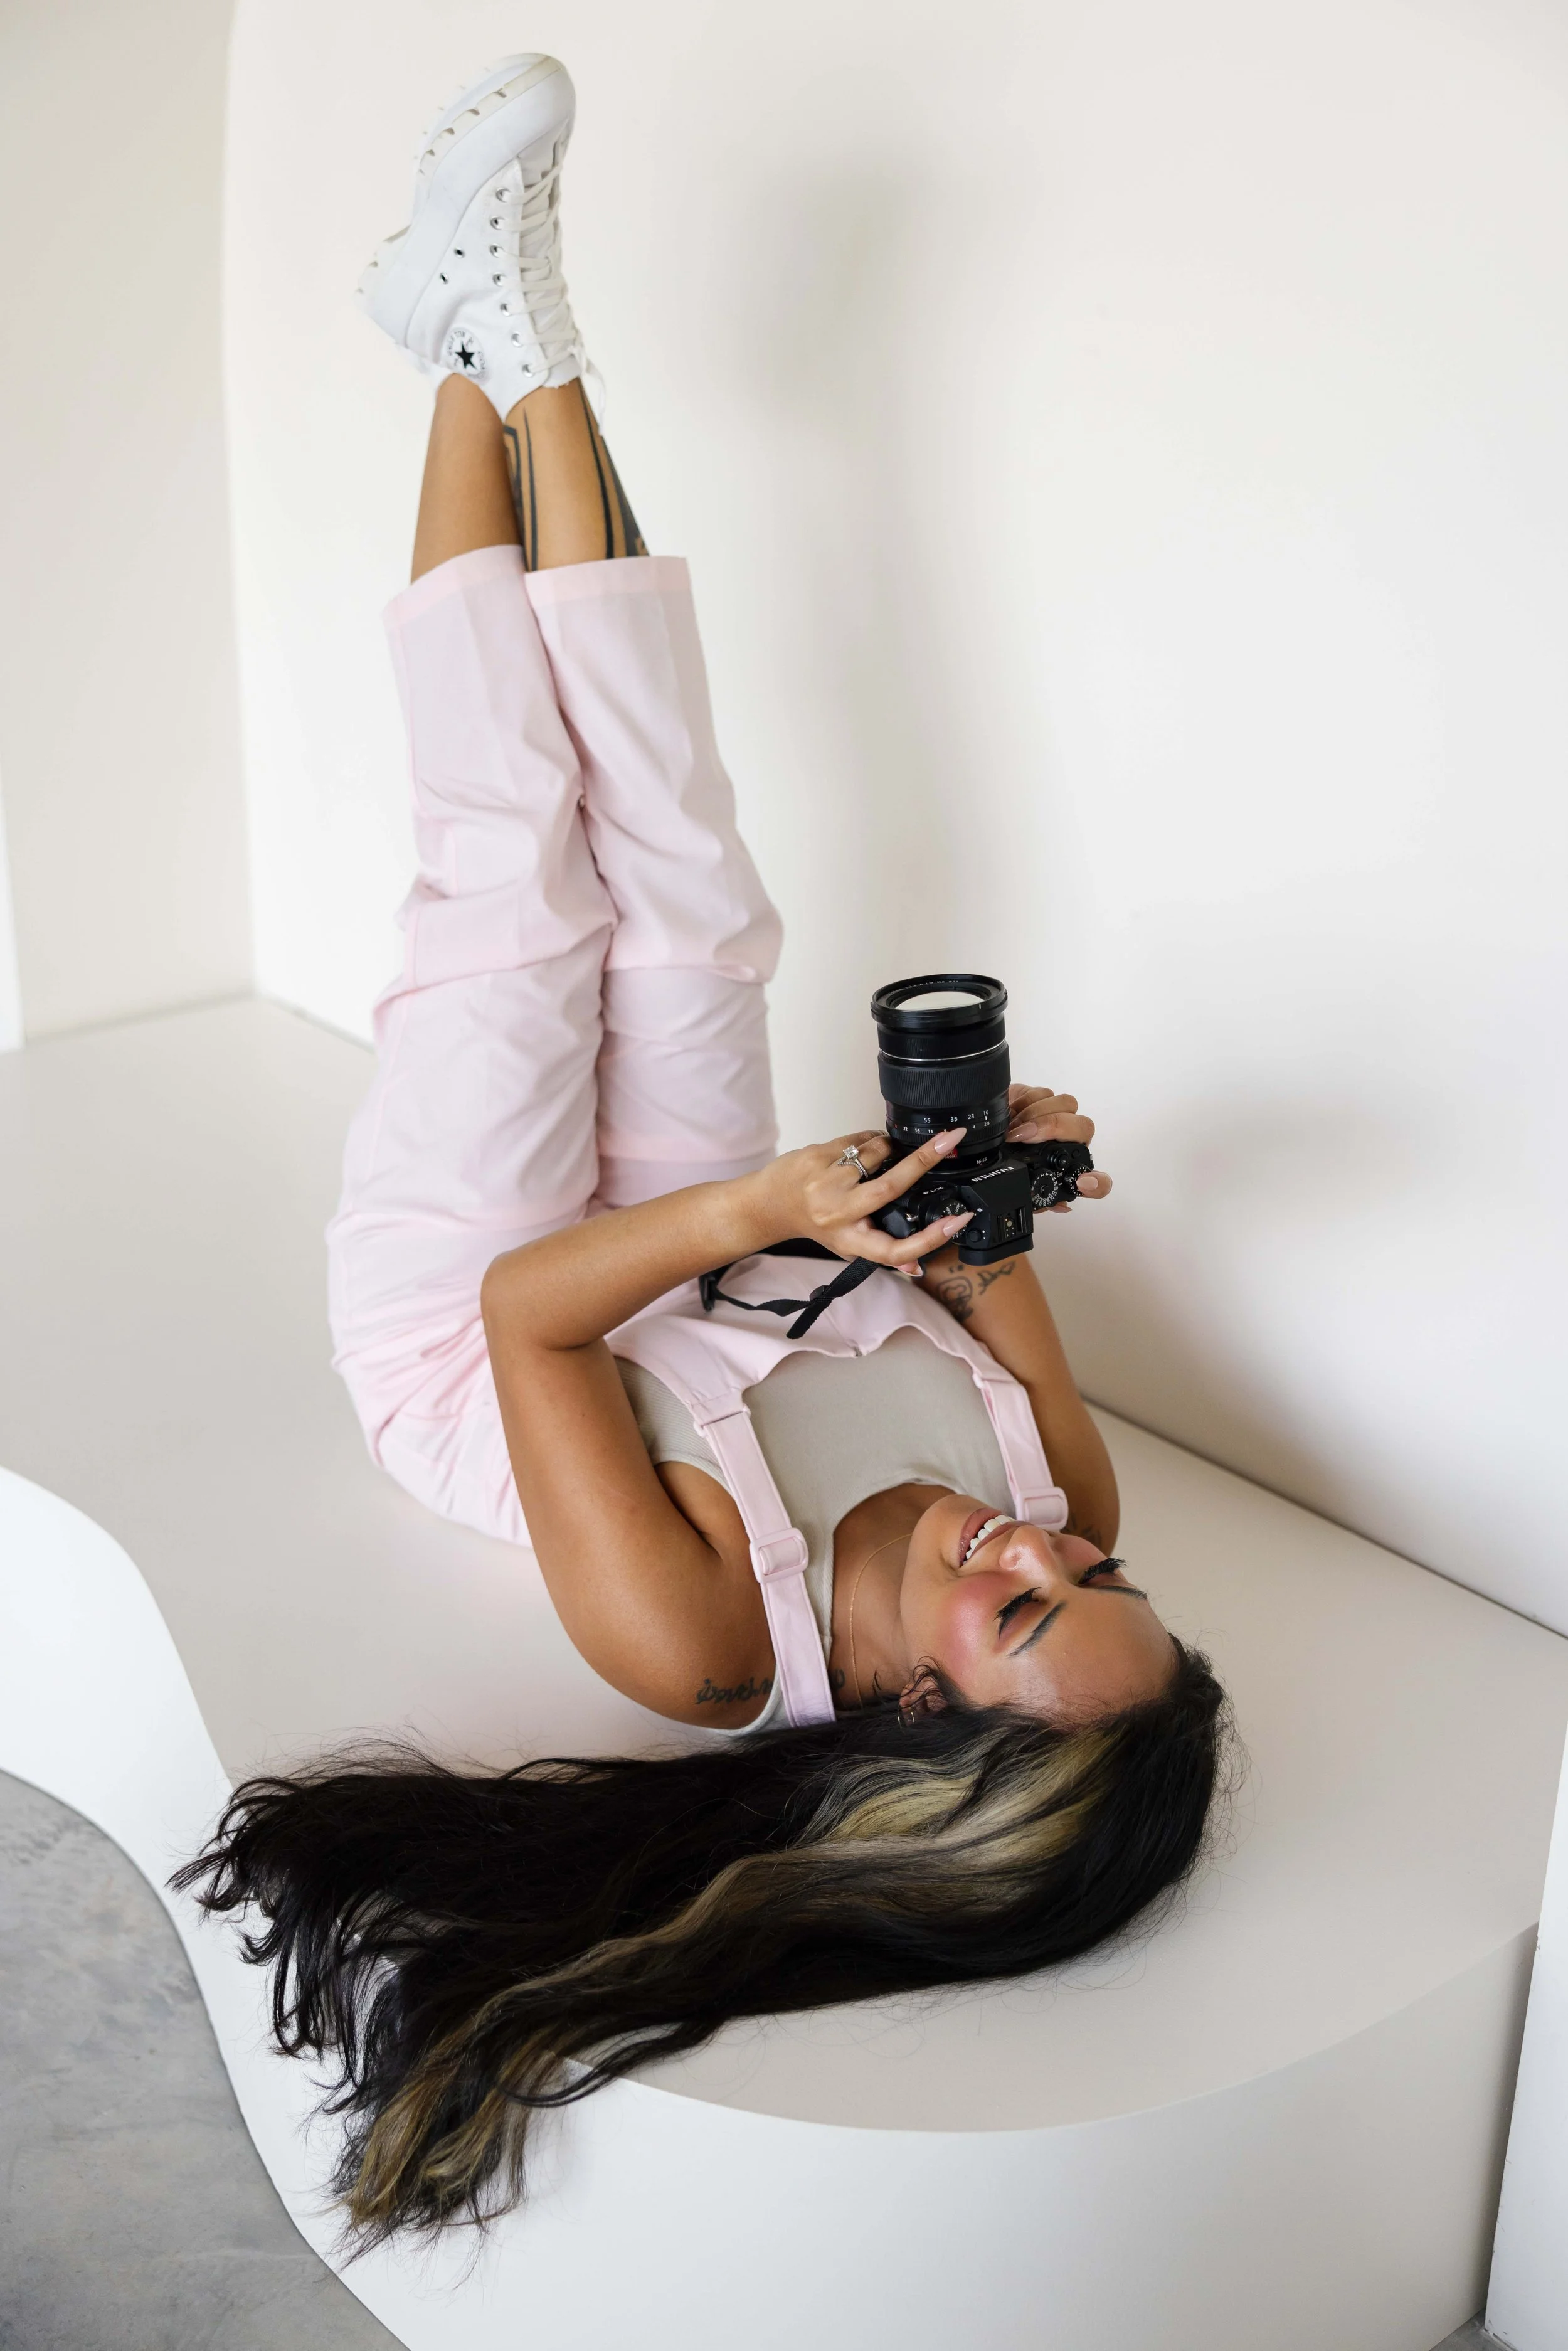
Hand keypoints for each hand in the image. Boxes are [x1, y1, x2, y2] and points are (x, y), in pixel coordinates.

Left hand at [748, 1130, 975, 1272]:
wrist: (769, 1203)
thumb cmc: (815, 1224)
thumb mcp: (848, 1244)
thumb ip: (883, 1252)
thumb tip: (917, 1267)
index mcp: (851, 1241)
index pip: (894, 1250)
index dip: (930, 1240)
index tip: (958, 1220)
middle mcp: (839, 1214)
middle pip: (890, 1186)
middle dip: (926, 1159)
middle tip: (953, 1138)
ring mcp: (826, 1183)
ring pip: (876, 1153)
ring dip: (890, 1147)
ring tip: (886, 1152)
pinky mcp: (816, 1156)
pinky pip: (859, 1139)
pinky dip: (871, 1139)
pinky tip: (866, 1146)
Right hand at [1006, 1084, 1111, 1210]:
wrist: (984, 1134)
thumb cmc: (1004, 1161)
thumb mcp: (1017, 1184)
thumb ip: (1037, 1201)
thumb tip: (1061, 1206)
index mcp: (1067, 1170)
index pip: (1097, 1180)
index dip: (1097, 1183)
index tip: (1083, 1182)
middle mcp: (1068, 1142)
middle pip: (1083, 1128)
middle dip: (1053, 1128)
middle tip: (1023, 1136)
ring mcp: (1058, 1116)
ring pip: (1067, 1105)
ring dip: (1036, 1115)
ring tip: (1011, 1128)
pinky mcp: (1042, 1098)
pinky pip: (1044, 1094)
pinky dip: (1024, 1103)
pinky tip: (1011, 1115)